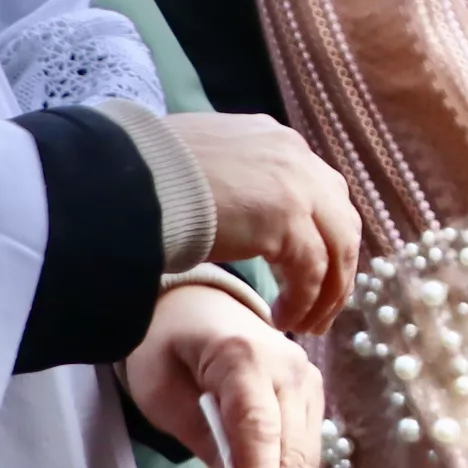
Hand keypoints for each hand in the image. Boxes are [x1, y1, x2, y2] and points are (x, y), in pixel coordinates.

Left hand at [126, 280, 322, 467]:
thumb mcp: (162, 391)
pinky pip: (303, 456)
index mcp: (243, 355)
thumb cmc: (166, 348)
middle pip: (289, 453)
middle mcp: (289, 367)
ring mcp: (307, 382)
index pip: (256, 427)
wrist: (197, 307)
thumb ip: (201, 437)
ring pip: (303, 462)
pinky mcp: (311, 400)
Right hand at [159, 112, 358, 333]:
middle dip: (337, 269)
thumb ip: (233, 181)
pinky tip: (282, 321)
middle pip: (341, 221)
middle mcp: (296, 157)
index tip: (316, 272)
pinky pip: (312, 272)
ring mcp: (296, 186)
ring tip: (305, 326)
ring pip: (337, 249)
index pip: (322, 191)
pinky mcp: (286, 220)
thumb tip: (232, 209)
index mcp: (276, 141)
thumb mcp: (204, 166)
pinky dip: (304, 301)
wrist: (126, 177)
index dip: (323, 236)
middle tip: (322, 308)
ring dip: (327, 293)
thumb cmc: (146, 174)